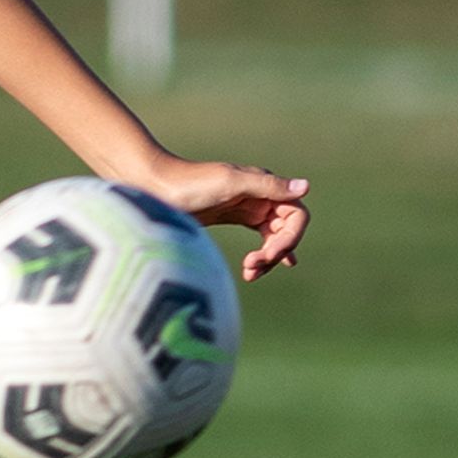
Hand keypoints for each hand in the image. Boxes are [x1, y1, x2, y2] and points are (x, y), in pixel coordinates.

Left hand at [132, 155, 311, 281]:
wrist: (151, 185)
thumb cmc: (189, 183)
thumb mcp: (230, 183)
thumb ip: (267, 186)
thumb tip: (306, 187)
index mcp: (263, 185)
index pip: (295, 215)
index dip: (290, 238)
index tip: (269, 255)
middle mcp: (258, 195)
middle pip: (285, 229)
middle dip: (275, 251)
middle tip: (252, 268)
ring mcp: (244, 207)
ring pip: (271, 236)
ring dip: (267, 256)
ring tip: (249, 274)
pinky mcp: (228, 216)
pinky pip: (257, 236)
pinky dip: (263, 251)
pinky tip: (263, 265)